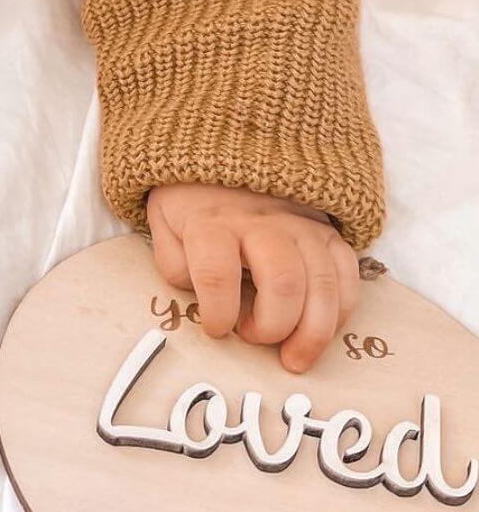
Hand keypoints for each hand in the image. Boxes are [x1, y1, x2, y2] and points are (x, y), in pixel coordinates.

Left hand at [145, 183, 359, 373]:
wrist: (222, 153)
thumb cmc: (191, 201)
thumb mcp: (165, 226)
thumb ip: (176, 264)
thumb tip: (201, 299)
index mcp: (210, 222)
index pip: (217, 274)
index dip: (218, 314)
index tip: (216, 329)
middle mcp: (259, 222)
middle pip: (282, 280)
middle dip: (272, 326)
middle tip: (254, 339)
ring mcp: (298, 224)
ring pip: (321, 282)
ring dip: (313, 331)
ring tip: (294, 358)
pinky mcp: (325, 229)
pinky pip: (346, 271)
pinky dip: (340, 309)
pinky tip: (321, 329)